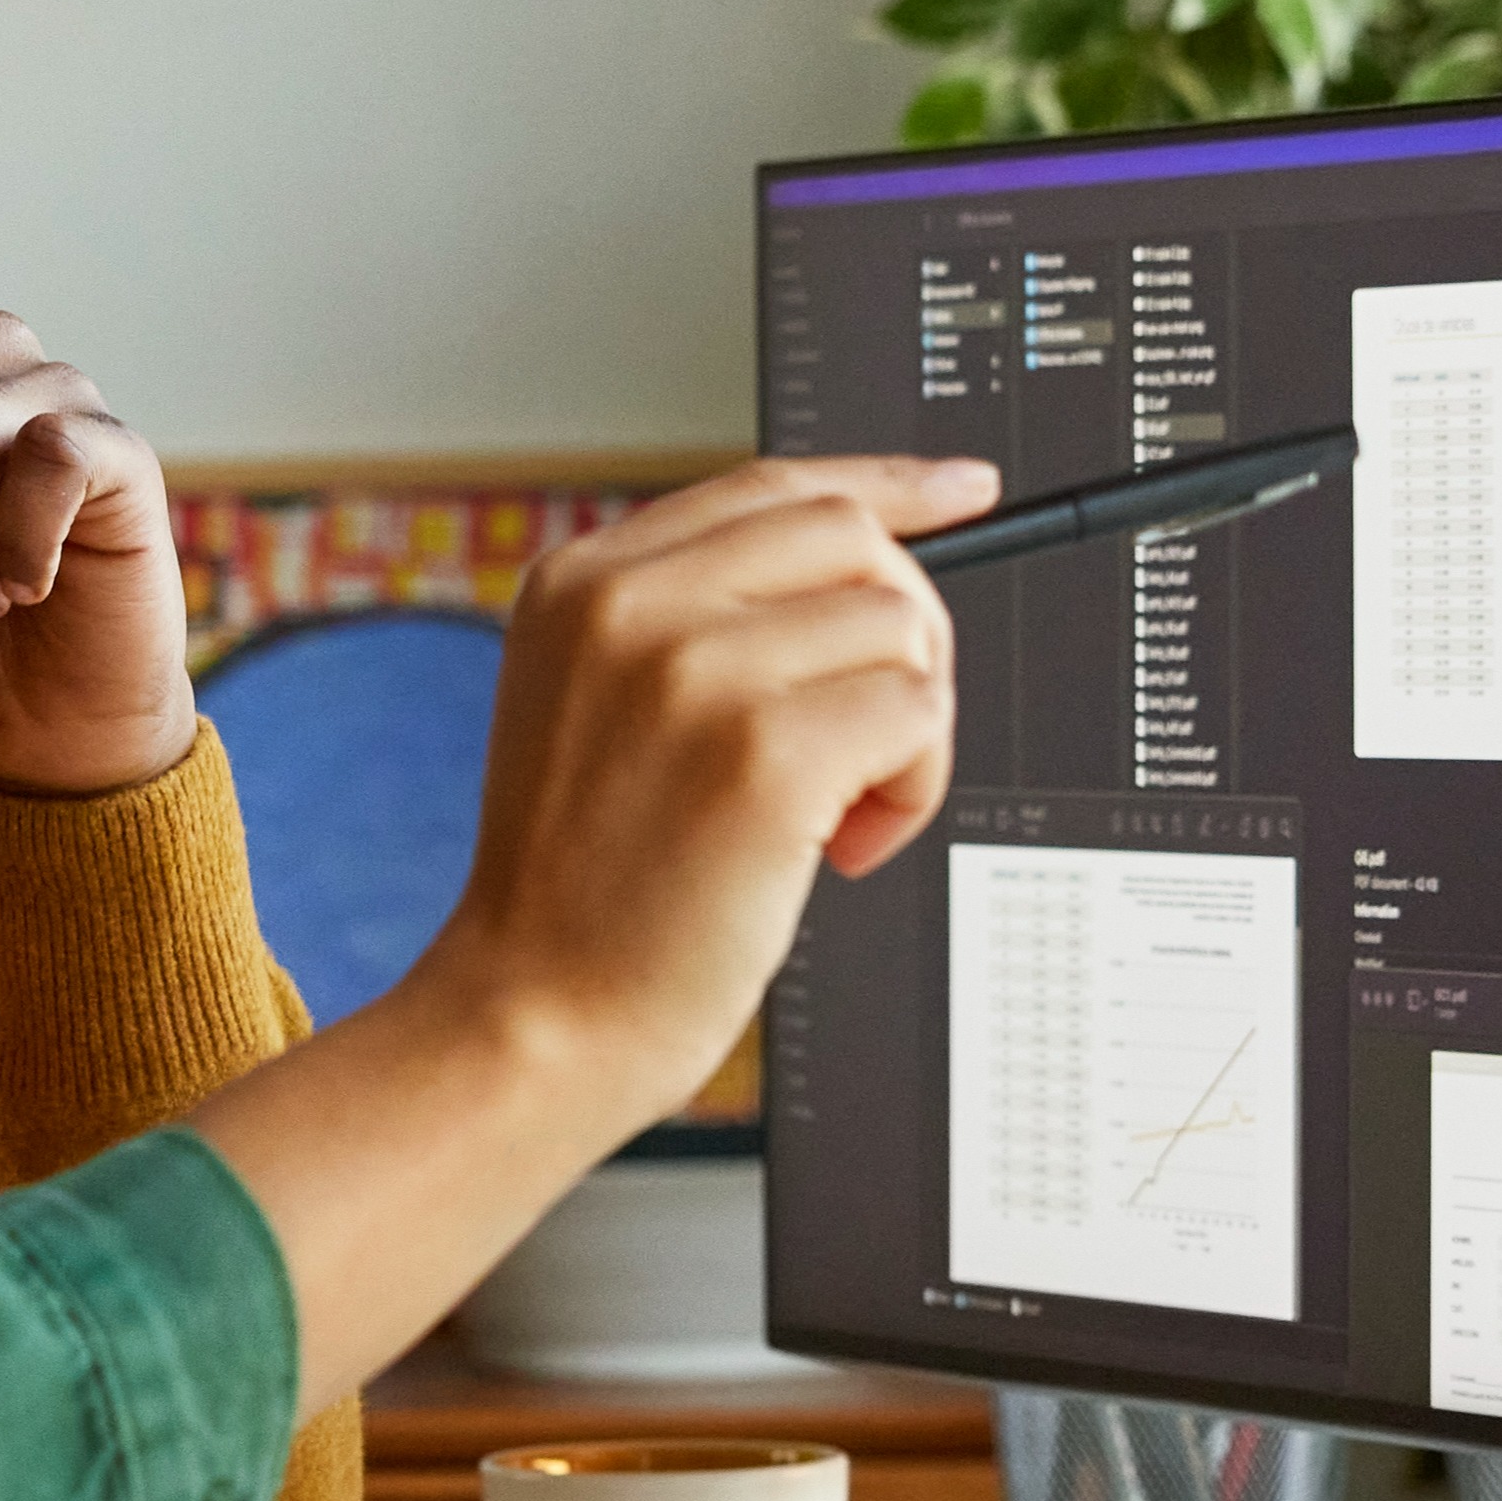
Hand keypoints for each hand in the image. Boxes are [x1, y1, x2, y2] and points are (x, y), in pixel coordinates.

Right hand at [171, 455, 987, 1406]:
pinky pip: (916, 713)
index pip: (774, 486)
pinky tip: (844, 847)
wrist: (537, 1014)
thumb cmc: (587, 889)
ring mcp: (693, 671)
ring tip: (836, 817)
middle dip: (904, 637)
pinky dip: (912, 788)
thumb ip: (696, 623)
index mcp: (582, 581)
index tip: (964, 491)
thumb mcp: (599, 708)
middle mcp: (629, 605)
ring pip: (901, 629)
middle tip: (872, 744)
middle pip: (855, 543)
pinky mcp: (762, 753)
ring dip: (908, 735)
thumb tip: (867, 570)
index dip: (888, 486)